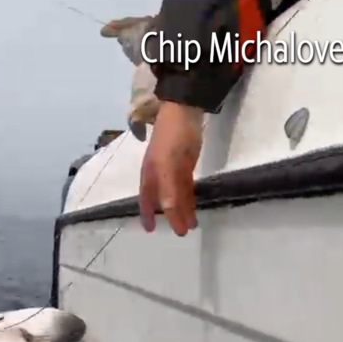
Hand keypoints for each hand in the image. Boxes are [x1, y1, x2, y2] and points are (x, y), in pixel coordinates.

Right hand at [139, 101, 203, 235]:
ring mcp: (173, 168)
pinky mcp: (186, 164)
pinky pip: (185, 185)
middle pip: (163, 199)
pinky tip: (194, 205)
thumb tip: (169, 212)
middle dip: (170, 215)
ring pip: (176, 194)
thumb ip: (169, 188)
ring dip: (183, 208)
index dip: (148, 214)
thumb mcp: (169, 164)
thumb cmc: (173, 137)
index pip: (147, 199)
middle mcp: (159, 174)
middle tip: (180, 231)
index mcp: (151, 174)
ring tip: (193, 224)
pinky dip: (189, 197)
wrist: (185, 110)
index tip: (150, 230)